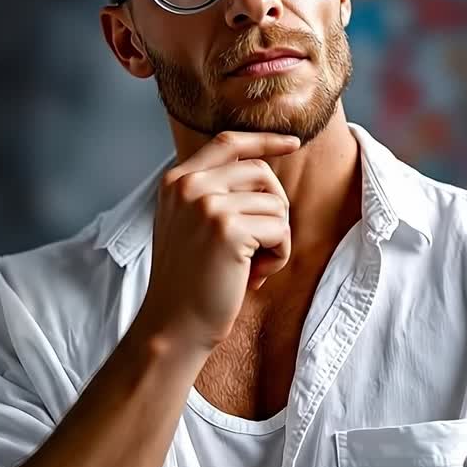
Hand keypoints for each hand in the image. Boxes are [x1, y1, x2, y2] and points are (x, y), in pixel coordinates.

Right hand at [136, 131, 299, 352]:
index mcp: (176, 180)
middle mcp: (189, 185)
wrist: (173, 326)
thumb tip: (263, 171)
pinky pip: (281, 229)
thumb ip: (213, 193)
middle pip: (261, 172)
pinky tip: (254, 275)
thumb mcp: (188, 224)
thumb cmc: (189, 282)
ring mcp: (207, 204)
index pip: (229, 141)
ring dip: (276, 239)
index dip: (265, 140)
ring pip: (276, 203)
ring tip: (251, 266)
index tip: (293, 143)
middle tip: (260, 245)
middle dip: (274, 208)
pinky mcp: (228, 229)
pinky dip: (279, 256)